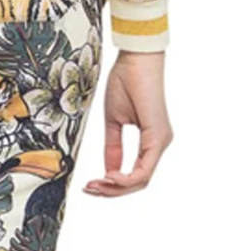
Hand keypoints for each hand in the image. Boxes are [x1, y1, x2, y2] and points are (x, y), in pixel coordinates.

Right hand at [84, 51, 171, 196]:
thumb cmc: (126, 82)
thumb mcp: (113, 121)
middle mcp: (159, 144)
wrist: (136, 60)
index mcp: (151, 141)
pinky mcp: (158, 136)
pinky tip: (110, 176)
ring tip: (95, 184)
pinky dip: (126, 178)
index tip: (90, 182)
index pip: (135, 174)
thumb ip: (113, 147)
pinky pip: (144, 169)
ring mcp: (161, 141)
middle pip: (138, 182)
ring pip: (142, 180)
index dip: (113, 184)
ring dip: (117, 187)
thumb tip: (108, 169)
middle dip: (112, 190)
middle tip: (89, 188)